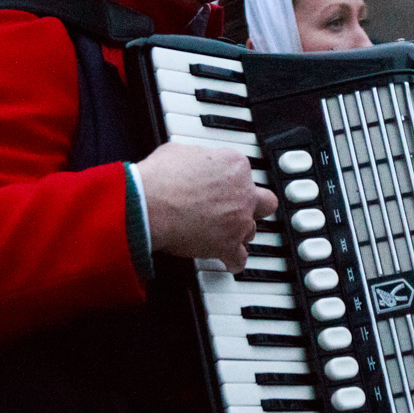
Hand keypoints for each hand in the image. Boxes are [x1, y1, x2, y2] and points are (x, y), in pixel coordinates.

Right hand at [136, 142, 276, 271]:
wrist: (149, 203)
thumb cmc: (160, 178)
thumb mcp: (181, 151)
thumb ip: (199, 158)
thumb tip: (194, 164)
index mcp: (234, 166)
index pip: (244, 174)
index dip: (230, 182)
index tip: (220, 188)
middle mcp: (243, 192)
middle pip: (264, 202)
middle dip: (253, 207)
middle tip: (237, 209)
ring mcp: (238, 220)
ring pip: (252, 231)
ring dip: (239, 233)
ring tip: (223, 234)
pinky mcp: (228, 245)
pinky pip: (240, 259)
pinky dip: (233, 261)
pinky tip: (228, 261)